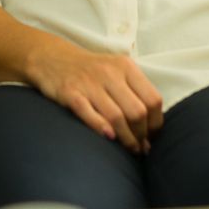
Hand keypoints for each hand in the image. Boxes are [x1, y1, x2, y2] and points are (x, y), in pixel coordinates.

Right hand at [24, 40, 163, 153]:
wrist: (52, 58)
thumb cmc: (90, 71)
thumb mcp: (116, 71)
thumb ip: (134, 93)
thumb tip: (151, 130)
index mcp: (126, 67)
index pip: (153, 99)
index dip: (156, 123)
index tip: (152, 137)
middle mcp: (110, 73)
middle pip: (137, 112)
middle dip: (142, 135)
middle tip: (140, 147)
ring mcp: (89, 83)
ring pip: (116, 117)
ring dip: (126, 139)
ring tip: (129, 150)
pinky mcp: (70, 93)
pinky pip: (89, 114)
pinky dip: (101, 128)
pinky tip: (109, 138)